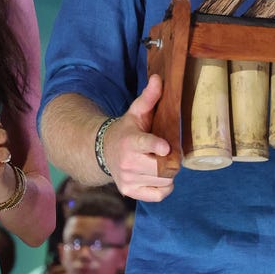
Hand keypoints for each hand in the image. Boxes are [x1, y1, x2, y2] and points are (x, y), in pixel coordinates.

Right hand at [103, 75, 175, 201]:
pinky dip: (164, 188)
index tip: (166, 148)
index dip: (157, 146)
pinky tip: (161, 178)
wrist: (103, 151)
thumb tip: (159, 78)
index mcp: (130, 141)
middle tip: (171, 156)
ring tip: (164, 164)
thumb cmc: (126, 130)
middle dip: (171, 162)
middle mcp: (127, 162)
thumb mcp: (135, 113)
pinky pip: (157, 195)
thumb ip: (149, 98)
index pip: (145, 145)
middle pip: (160, 168)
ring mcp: (128, 178)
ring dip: (169, 173)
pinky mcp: (130, 191)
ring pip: (162, 181)